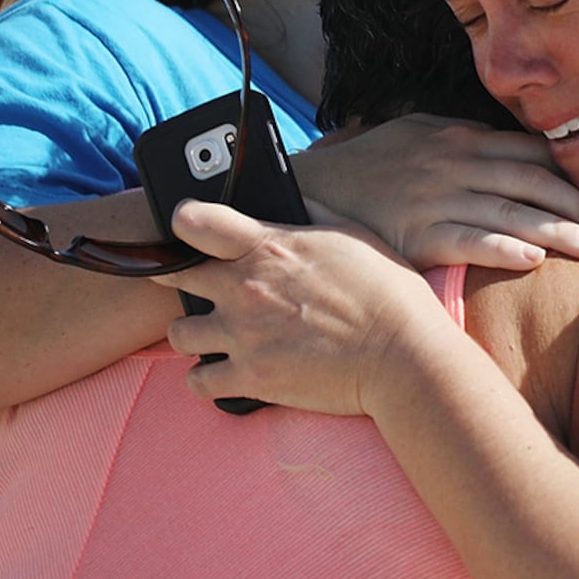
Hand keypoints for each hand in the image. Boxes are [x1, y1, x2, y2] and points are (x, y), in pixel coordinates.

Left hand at [154, 200, 453, 415]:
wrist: (404, 358)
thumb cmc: (388, 293)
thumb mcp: (353, 235)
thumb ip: (310, 214)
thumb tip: (290, 197)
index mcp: (269, 247)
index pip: (195, 222)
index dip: (183, 223)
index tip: (185, 228)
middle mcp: (245, 288)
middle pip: (174, 276)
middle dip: (179, 278)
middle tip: (196, 286)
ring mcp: (243, 336)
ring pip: (180, 333)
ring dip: (193, 333)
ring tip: (215, 335)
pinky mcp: (250, 378)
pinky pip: (198, 381)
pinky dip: (206, 378)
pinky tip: (222, 371)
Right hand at [292, 115, 578, 270]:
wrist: (308, 190)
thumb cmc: (368, 167)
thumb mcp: (416, 135)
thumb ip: (463, 141)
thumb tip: (508, 150)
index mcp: (460, 137)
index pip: (531, 152)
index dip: (573, 173)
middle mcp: (455, 162)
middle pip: (533, 181)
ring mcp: (437, 196)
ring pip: (512, 211)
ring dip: (558, 229)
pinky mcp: (417, 232)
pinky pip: (469, 238)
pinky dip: (504, 247)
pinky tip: (535, 258)